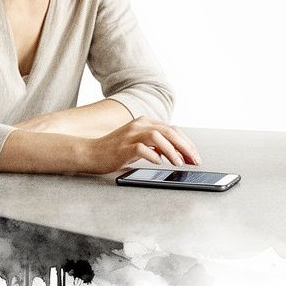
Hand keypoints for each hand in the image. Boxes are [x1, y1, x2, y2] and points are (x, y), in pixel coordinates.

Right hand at [87, 117, 201, 172]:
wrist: (90, 153)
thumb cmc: (115, 151)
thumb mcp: (139, 144)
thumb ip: (155, 145)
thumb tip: (177, 154)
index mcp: (145, 123)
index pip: (172, 130)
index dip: (186, 143)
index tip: (195, 156)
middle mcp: (139, 125)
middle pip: (169, 132)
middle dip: (185, 147)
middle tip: (194, 161)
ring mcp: (130, 134)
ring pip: (158, 136)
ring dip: (172, 150)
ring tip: (179, 163)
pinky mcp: (123, 146)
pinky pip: (142, 148)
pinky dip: (153, 155)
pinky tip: (159, 163)